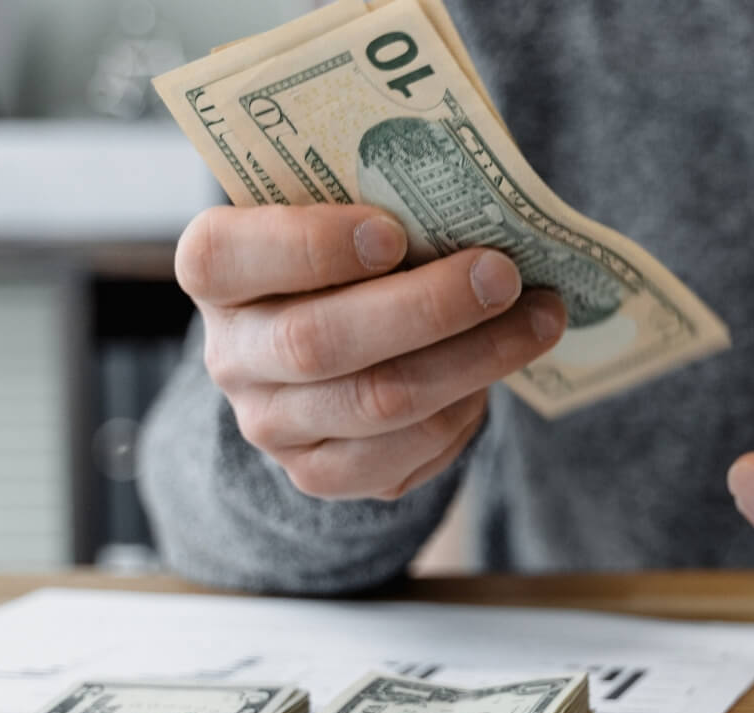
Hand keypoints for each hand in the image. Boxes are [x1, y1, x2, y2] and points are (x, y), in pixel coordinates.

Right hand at [176, 204, 565, 499]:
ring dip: (474, 359)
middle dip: (426, 307)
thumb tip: (481, 198)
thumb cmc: (353, 255)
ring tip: (538, 319)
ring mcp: (272, 424)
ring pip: (377, 403)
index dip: (309, 245)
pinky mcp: (323, 473)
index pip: (227, 257)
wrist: (340, 343)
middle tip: (502, 275)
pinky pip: (404, 454)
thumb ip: (384, 200)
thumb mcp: (347, 212)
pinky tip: (495, 374)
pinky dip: (462, 412)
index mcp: (216, 269)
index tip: (393, 232)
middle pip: (318, 343)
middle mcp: (231, 355)